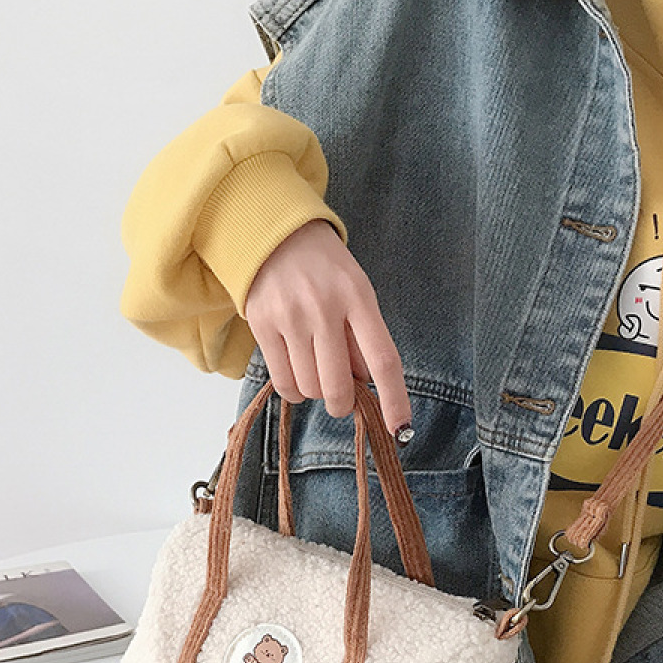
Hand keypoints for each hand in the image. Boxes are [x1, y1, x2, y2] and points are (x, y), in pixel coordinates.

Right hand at [244, 219, 412, 439]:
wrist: (274, 234)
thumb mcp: (356, 291)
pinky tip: (298, 372)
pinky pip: (284, 383)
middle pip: (339, 386)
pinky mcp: (262, 326)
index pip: (383, 359)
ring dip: (317, 391)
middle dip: (343, 402)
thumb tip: (365, 385)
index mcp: (358, 297)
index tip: (400, 428)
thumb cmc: (324, 269)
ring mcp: (291, 317)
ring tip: (316, 366)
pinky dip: (295, 391)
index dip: (394, 399)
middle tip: (342, 392)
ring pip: (310, 388)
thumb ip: (363, 337)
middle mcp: (324, 308)